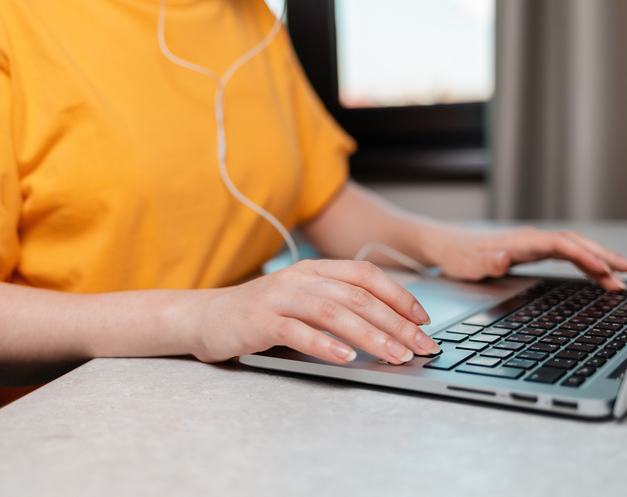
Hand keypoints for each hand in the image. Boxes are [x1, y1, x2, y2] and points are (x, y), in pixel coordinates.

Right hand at [186, 259, 441, 364]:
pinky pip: (296, 331)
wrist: (203, 318)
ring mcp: (278, 298)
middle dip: (395, 323)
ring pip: (333, 312)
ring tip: (394, 355)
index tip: (423, 320)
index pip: (366, 275)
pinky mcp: (259, 321)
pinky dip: (324, 344)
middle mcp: (300, 278)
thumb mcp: (302, 302)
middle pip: (357, 297)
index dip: (399, 295)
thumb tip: (389, 330)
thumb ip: (337, 308)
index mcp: (314, 269)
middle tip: (421, 346)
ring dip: (370, 335)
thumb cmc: (259, 315)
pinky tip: (345, 357)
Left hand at [422, 226, 626, 291]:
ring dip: (598, 260)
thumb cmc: (456, 256)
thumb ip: (484, 263)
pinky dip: (585, 263)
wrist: (446, 246)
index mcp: (519, 241)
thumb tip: (503, 258)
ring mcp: (534, 244)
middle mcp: (530, 239)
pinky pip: (567, 255)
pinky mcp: (533, 251)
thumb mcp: (465, 264)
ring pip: (574, 248)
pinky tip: (599, 275)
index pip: (560, 245)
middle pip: (574, 243)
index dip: (584, 256)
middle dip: (602, 256)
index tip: (604, 269)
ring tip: (622, 278)